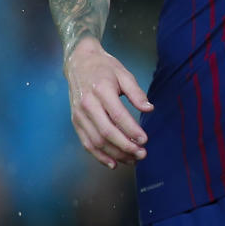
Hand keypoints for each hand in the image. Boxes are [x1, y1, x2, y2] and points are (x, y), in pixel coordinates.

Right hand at [64, 37, 153, 168]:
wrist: (78, 63)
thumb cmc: (104, 68)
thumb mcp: (124, 74)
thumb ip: (136, 92)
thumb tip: (149, 109)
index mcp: (101, 90)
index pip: (117, 115)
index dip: (131, 130)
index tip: (144, 140)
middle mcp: (87, 104)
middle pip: (106, 132)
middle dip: (125, 146)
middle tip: (142, 154)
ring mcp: (79, 115)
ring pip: (96, 141)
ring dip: (115, 154)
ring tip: (132, 160)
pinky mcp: (75, 122)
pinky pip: (86, 143)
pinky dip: (99, 156)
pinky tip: (113, 163)